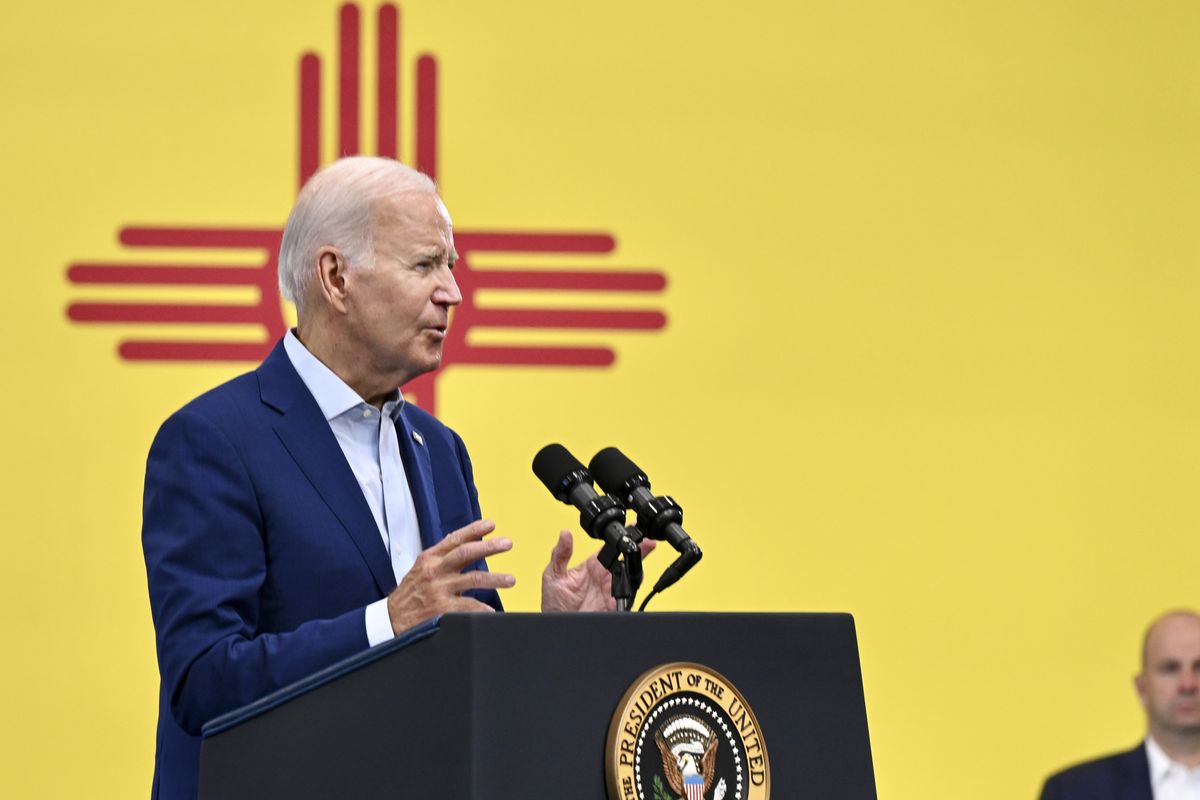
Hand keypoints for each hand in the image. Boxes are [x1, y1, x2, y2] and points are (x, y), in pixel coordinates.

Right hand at [387, 519, 513, 633]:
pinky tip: (492, 610)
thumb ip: (440, 556)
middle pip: (466, 553)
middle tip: (507, 543)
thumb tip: (460, 539)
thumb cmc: (409, 593)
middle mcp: (435, 571)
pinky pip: (467, 606)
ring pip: (473, 579)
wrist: (391, 620)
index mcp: (430, 558)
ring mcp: (439, 590)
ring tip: (511, 579)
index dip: (474, 530)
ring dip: (495, 578)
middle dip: (489, 547)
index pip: (455, 539)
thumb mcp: (420, 568)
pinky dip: (482, 608)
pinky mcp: (441, 609)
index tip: (491, 524)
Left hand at [541, 530, 655, 611]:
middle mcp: (603, 577)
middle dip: (638, 548)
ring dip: (637, 565)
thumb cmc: (554, 604)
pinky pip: (627, 595)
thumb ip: (560, 554)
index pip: (609, 548)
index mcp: (591, 566)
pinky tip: (632, 577)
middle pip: (625, 559)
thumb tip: (565, 534)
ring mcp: (611, 590)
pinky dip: (631, 588)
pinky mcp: (614, 605)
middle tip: (646, 539)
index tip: (628, 528)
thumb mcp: (553, 575)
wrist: (558, 629)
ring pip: (630, 575)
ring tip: (644, 550)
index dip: (619, 538)